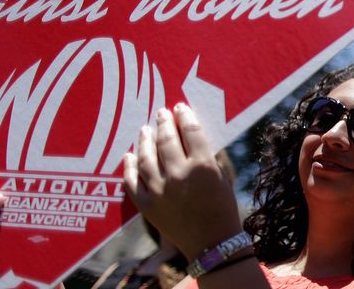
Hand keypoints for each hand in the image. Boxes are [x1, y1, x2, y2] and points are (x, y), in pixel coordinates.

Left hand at [124, 103, 241, 259]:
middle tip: (161, 113)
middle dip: (164, 123)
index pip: (190, 131)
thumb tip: (192, 135)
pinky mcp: (146, 205)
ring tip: (144, 130)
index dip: (185, 116)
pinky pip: (132, 181)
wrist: (213, 245)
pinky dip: (129, 166)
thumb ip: (208, 157)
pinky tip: (130, 155)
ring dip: (144, 140)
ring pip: (145, 156)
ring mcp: (159, 190)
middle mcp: (178, 175)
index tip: (180, 108)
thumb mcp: (223, 178)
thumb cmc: (224, 209)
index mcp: (203, 166)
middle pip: (166, 139)